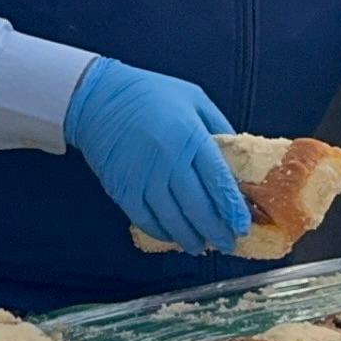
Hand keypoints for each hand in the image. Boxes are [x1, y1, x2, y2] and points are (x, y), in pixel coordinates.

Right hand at [63, 58, 248, 252]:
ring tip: (201, 246)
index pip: (218, 182)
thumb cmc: (151, 93)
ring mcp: (144, 178)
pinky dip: (162, 232)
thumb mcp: (194, 98)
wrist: (98, 97)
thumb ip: (218, 127)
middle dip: (216, 231)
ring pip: (173, 219)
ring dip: (190, 238)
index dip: (232, 209)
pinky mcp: (122, 189)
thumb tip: (235, 159)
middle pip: (199, 207)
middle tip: (227, 244)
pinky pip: (146, 220)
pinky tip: (173, 237)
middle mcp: (169, 161)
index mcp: (191, 137)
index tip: (242, 226)